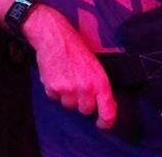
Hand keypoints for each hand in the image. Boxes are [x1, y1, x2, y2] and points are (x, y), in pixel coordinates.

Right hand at [24, 5, 116, 129]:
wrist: (54, 36)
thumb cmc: (76, 48)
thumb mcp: (95, 66)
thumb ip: (100, 86)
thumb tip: (105, 105)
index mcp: (100, 83)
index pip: (108, 112)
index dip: (106, 122)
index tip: (102, 124)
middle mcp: (86, 88)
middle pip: (85, 110)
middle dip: (81, 101)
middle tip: (77, 86)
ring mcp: (69, 89)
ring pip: (68, 105)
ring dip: (66, 95)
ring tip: (65, 77)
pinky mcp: (53, 87)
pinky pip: (54, 97)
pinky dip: (53, 89)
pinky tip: (55, 75)